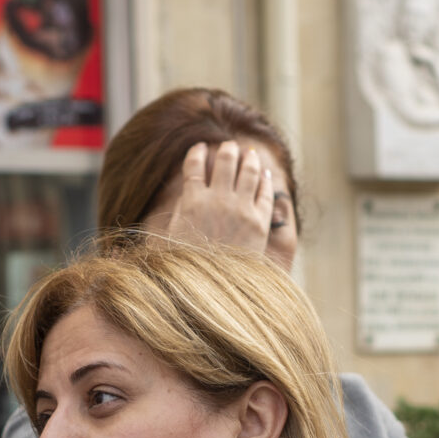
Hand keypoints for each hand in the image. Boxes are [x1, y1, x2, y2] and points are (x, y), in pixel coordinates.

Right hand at [155, 141, 274, 254]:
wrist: (213, 291)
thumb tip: (188, 190)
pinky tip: (264, 175)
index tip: (200, 147)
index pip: (194, 166)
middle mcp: (217, 200)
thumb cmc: (188, 265)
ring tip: (249, 154)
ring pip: (248, 171)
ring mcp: (241, 209)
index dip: (197, 153)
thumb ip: (181, 209)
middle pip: (224, 161)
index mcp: (192, 201)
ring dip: (249, 159)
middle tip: (228, 146)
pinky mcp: (260, 222)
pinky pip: (265, 193)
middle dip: (226, 150)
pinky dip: (265, 180)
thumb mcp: (173, 235)